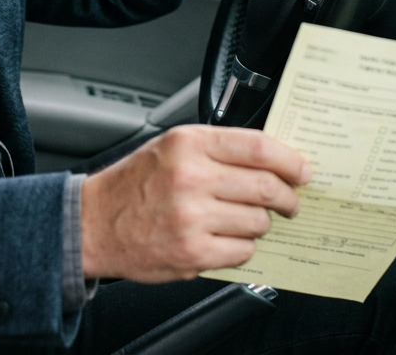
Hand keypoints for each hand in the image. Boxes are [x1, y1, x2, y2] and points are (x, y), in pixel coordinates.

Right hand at [80, 125, 311, 281]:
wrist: (93, 223)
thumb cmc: (134, 183)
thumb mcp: (170, 146)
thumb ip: (216, 148)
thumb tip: (270, 158)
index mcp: (188, 143)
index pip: (258, 147)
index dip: (290, 160)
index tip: (303, 170)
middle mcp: (192, 177)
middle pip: (267, 187)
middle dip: (288, 197)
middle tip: (290, 201)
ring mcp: (193, 217)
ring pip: (258, 221)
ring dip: (259, 222)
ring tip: (240, 218)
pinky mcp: (193, 253)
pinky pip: (243, 251)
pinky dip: (241, 246)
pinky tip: (224, 237)